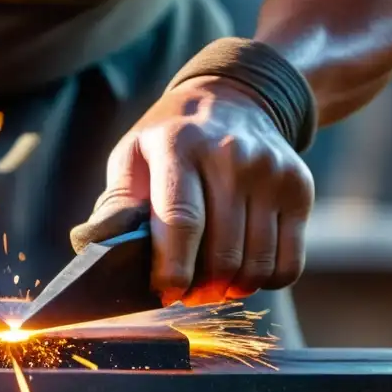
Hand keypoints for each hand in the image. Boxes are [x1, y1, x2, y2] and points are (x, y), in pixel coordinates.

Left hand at [71, 77, 313, 305]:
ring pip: (257, 265)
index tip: (166, 292)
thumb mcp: (133, 156)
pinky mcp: (299, 188)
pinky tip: (244, 270)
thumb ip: (115, 205)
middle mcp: (231, 156)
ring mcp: (271, 172)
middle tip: (187, 293)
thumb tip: (92, 248)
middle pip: (222, 253)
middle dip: (201, 288)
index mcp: (179, 146)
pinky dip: (265, 281)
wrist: (236, 98)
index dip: (173, 269)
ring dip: (232, 289)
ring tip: (214, 284)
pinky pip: (289, 263)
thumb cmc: (172, 139)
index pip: (181, 221)